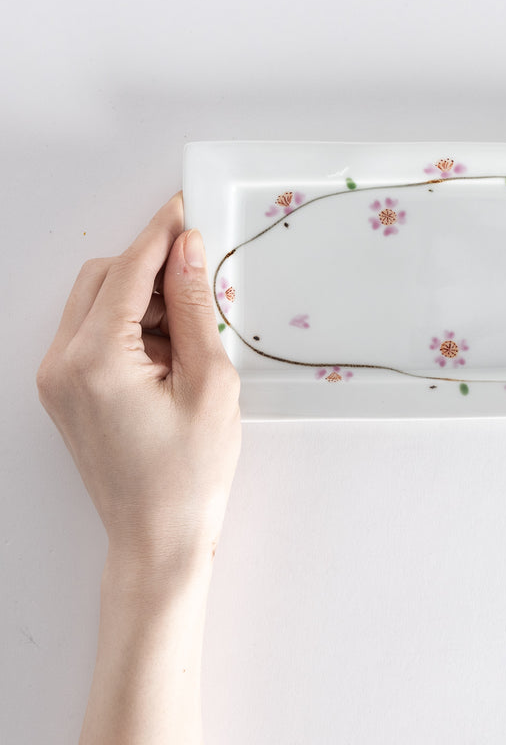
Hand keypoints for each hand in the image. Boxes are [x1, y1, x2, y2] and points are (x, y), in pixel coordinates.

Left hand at [37, 191, 240, 586]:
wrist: (157, 537)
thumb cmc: (190, 472)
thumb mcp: (209, 382)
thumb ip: (195, 308)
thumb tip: (188, 251)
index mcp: (95, 361)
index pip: (128, 271)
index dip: (160, 234)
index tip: (185, 207)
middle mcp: (62, 364)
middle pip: (102, 278)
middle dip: (151, 267)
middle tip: (201, 278)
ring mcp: (57, 379)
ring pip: (95, 302)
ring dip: (142, 297)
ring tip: (190, 335)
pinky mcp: (65, 391)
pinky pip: (92, 332)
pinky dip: (130, 325)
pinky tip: (169, 352)